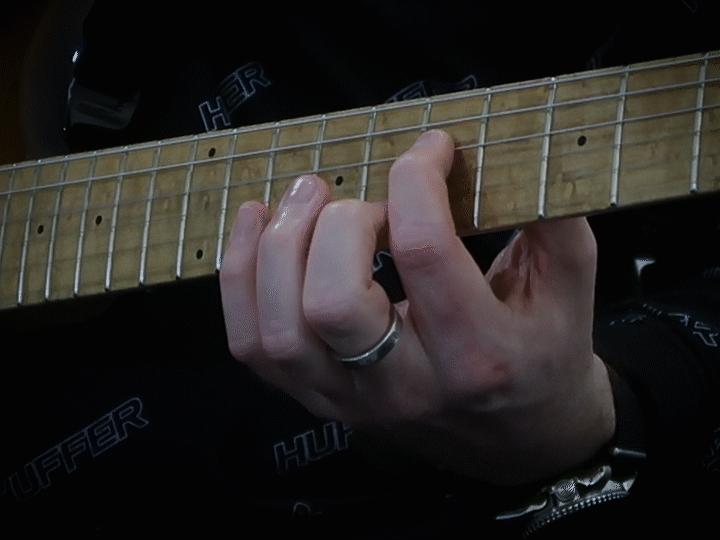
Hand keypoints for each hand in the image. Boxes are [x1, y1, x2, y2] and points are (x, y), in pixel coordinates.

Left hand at [219, 130, 614, 484]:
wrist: (521, 440)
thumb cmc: (545, 356)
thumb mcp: (572, 289)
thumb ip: (554, 220)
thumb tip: (519, 149)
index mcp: (479, 354)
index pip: (423, 252)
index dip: (416, 179)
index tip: (431, 150)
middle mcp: (407, 386)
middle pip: (332, 300)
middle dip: (340, 223)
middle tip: (363, 200)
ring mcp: (352, 399)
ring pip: (279, 330)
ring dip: (277, 246)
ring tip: (306, 199)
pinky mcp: (319, 399)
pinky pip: (253, 346)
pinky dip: (242, 280)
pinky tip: (259, 228)